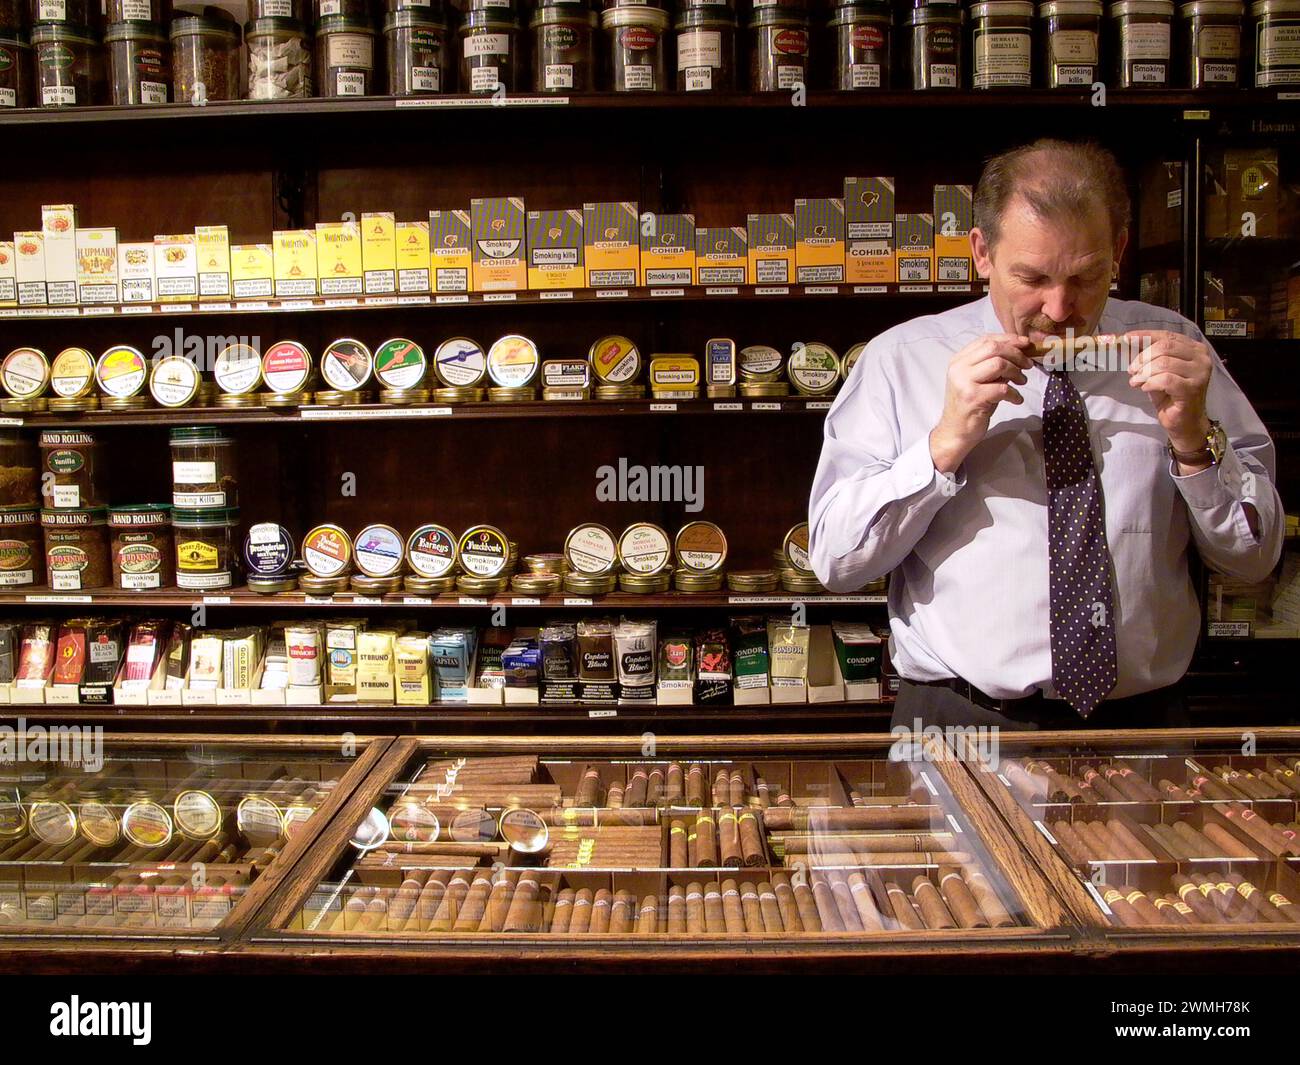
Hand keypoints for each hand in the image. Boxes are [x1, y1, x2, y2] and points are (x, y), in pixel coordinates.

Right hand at [929, 334, 1032, 473]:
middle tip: (1027, 365)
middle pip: (993, 348)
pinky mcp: (972, 398)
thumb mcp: (979, 380)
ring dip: (1016, 372)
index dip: (1008, 339)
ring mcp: (964, 383)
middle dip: (1016, 354)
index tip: (1025, 344)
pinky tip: (1016, 399)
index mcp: (959, 360)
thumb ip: (992, 364)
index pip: (986, 339)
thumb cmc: (971, 405)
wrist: (955, 432)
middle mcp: (958, 368)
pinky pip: (1002, 389)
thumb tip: (1020, 350)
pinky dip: (1014, 393)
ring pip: (998, 364)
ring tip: (1022, 381)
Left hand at [1119, 329, 1211, 451]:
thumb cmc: (1170, 396)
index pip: (1167, 336)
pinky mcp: (1192, 389)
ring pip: (1164, 363)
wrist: (1184, 422)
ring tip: (1137, 382)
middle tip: (1132, 371)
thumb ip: (1145, 356)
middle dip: (1142, 358)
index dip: (1145, 336)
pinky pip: (1166, 379)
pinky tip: (1145, 388)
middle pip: (1165, 347)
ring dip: (1144, 372)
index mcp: (1194, 349)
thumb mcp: (1155, 371)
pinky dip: (1150, 383)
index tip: (1127, 338)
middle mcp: (1201, 358)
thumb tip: (1126, 340)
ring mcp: (1199, 373)